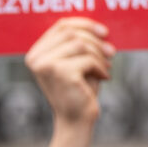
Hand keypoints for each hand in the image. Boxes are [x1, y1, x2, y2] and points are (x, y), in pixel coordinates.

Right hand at [25, 17, 114, 146]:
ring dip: (99, 56)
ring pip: (81, 44)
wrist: (76, 122)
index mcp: (36, 54)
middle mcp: (36, 59)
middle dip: (96, 41)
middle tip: (111, 53)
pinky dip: (100, 67)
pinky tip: (103, 78)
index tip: (104, 33)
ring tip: (105, 68)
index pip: (61, 26)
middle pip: (71, 32)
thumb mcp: (75, 62)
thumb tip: (96, 26)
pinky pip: (88, 59)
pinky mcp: (61, 73)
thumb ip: (77, 42)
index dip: (85, 24)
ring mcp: (46, 65)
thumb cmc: (78, 90)